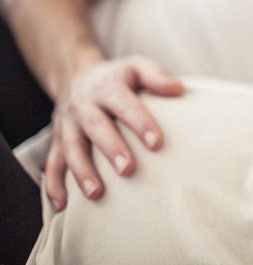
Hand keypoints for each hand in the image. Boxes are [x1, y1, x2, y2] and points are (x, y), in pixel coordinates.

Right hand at [44, 55, 183, 209]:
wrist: (76, 76)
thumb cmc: (118, 78)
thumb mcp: (137, 67)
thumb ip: (157, 76)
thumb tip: (179, 89)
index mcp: (106, 87)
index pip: (124, 104)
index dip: (139, 122)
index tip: (157, 142)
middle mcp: (83, 105)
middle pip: (95, 127)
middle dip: (111, 149)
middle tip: (128, 169)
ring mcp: (67, 124)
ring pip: (71, 148)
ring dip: (82, 171)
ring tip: (96, 193)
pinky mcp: (57, 141)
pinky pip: (52, 163)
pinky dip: (54, 185)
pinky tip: (64, 206)